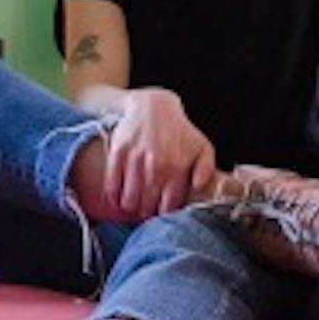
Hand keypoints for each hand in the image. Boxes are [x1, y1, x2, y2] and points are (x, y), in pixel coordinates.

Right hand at [102, 88, 216, 220]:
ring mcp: (135, 160)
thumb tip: (198, 187)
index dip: (163, 213)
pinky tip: (117, 198)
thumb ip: (206, 170)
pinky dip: (113, 196)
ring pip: (129, 199)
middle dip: (146, 212)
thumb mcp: (202, 147)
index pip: (167, 206)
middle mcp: (155, 166)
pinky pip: (112, 184)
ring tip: (133, 205)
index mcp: (176, 168)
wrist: (153, 106)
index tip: (160, 211)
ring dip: (130, 206)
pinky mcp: (118, 153)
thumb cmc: (179, 131)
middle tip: (145, 209)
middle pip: (146, 206)